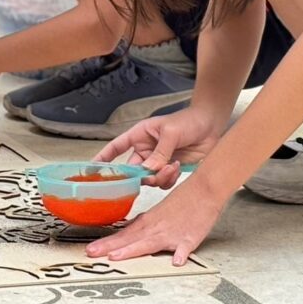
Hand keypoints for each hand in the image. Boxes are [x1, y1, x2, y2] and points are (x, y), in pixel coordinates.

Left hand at [86, 175, 223, 265]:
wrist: (204, 189)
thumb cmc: (184, 200)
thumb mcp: (159, 212)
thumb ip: (145, 224)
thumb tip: (131, 231)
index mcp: (148, 221)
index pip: (124, 234)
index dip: (107, 242)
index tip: (91, 249)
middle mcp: (156, 228)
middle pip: (130, 239)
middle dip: (110, 247)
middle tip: (91, 253)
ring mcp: (171, 233)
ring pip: (149, 243)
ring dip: (132, 250)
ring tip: (116, 257)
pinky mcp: (189, 238)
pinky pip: (184, 248)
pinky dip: (180, 254)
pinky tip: (176, 262)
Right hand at [93, 109, 221, 188]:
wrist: (211, 126)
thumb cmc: (189, 121)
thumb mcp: (171, 133)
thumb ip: (160, 152)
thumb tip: (148, 170)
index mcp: (139, 135)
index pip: (116, 147)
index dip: (103, 158)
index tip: (91, 170)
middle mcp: (145, 150)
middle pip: (132, 170)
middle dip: (140, 176)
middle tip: (150, 175)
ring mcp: (157, 161)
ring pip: (148, 179)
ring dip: (158, 178)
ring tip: (171, 166)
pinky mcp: (169, 169)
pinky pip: (162, 182)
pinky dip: (168, 179)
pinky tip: (177, 167)